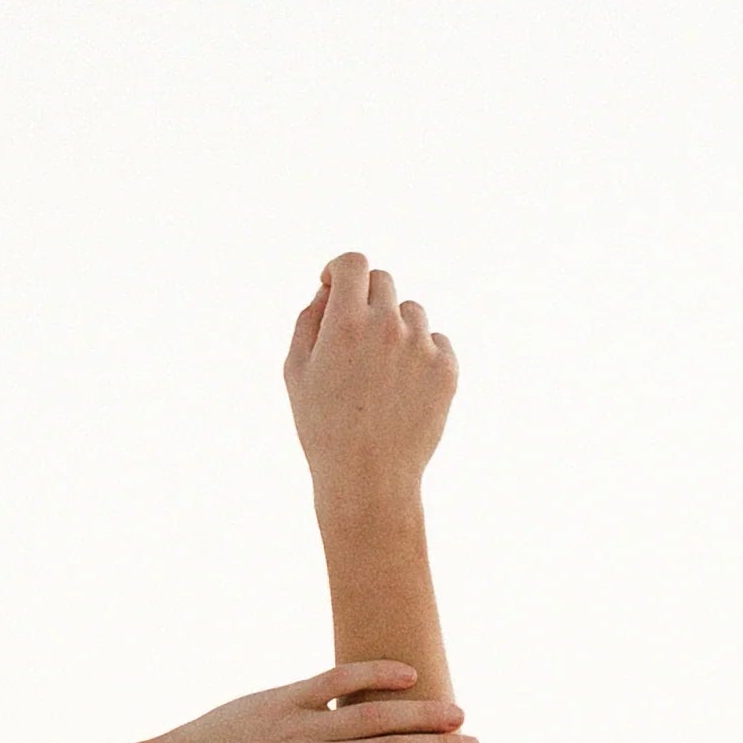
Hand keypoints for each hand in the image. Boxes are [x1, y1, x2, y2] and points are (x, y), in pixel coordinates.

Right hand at [285, 252, 457, 508]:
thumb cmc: (323, 428)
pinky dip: (420, 353)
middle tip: (355, 333)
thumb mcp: (296, 372)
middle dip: (365, 297)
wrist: (368, 479)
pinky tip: (402, 387)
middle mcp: (387, 325)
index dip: (341, 268)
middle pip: (383, 281)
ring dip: (394, 326)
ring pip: (410, 311)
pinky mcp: (446, 368)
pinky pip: (435, 340)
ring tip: (379, 372)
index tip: (335, 284)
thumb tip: (329, 291)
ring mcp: (421, 346)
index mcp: (346, 322)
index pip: (354, 263)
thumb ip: (309, 320)